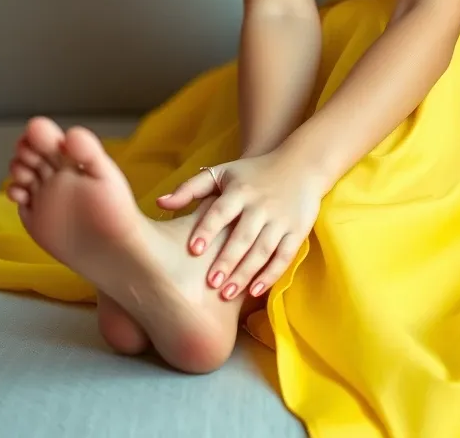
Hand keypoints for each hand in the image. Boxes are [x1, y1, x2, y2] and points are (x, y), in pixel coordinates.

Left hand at [156, 150, 323, 299]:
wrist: (300, 165)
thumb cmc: (252, 173)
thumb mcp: (222, 173)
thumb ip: (191, 188)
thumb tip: (159, 203)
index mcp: (239, 190)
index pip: (221, 211)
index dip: (207, 229)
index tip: (193, 249)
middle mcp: (260, 205)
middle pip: (242, 236)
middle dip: (227, 260)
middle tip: (210, 283)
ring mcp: (280, 219)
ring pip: (262, 249)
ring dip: (245, 272)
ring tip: (226, 294)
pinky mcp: (296, 230)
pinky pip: (284, 255)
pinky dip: (271, 274)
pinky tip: (255, 291)